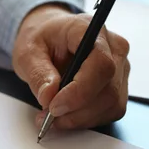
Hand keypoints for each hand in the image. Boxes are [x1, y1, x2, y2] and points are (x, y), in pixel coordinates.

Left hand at [12, 4, 130, 129]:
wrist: (49, 37)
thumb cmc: (41, 39)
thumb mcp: (28, 52)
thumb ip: (38, 73)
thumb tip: (48, 97)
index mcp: (89, 30)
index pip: (101, 64)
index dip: (80, 91)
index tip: (54, 106)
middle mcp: (113, 47)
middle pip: (109, 89)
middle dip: (76, 110)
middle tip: (48, 116)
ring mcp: (120, 67)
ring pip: (112, 104)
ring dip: (80, 118)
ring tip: (53, 117)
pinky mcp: (119, 85)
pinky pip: (110, 110)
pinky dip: (86, 119)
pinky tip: (67, 115)